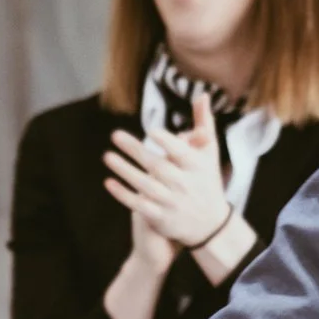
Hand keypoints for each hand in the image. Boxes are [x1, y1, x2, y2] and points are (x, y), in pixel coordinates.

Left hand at [105, 120, 228, 269]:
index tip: (152, 131)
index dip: (167, 142)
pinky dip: (124, 195)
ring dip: (125, 171)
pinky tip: (108, 182)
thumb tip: (202, 95)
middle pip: (158, 166)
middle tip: (115, 135)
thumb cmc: (207, 180)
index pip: (181, 153)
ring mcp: (172, 202)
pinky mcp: (161, 218)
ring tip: (107, 156)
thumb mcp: (209, 153)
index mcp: (196, 166)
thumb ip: (204, 124)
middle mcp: (184, 184)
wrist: (210, 224)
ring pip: (146, 185)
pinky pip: (140, 205)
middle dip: (136, 151)